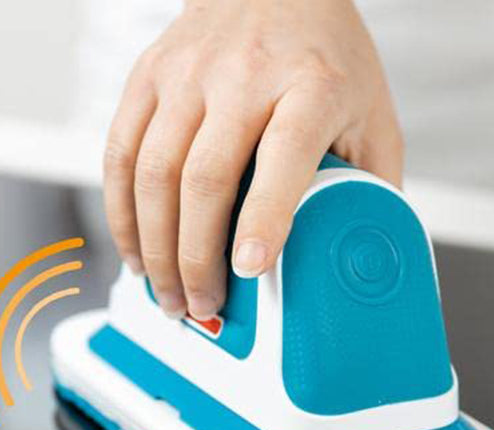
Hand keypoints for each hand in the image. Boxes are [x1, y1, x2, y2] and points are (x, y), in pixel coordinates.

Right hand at [103, 0, 402, 319]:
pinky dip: (121, 212)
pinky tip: (135, 251)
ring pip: (153, 173)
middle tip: (202, 307)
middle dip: (196, 259)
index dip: (264, 220)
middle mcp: (244, 75)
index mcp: (313, 87)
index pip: (284, 156)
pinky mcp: (149, 76)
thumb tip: (357, 258)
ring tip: (168, 295)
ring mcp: (188, 73)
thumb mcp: (373, 119)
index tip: (248, 271)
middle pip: (205, 179)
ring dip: (155, 248)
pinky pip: (120, 152)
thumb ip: (371, 187)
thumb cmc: (329, 58)